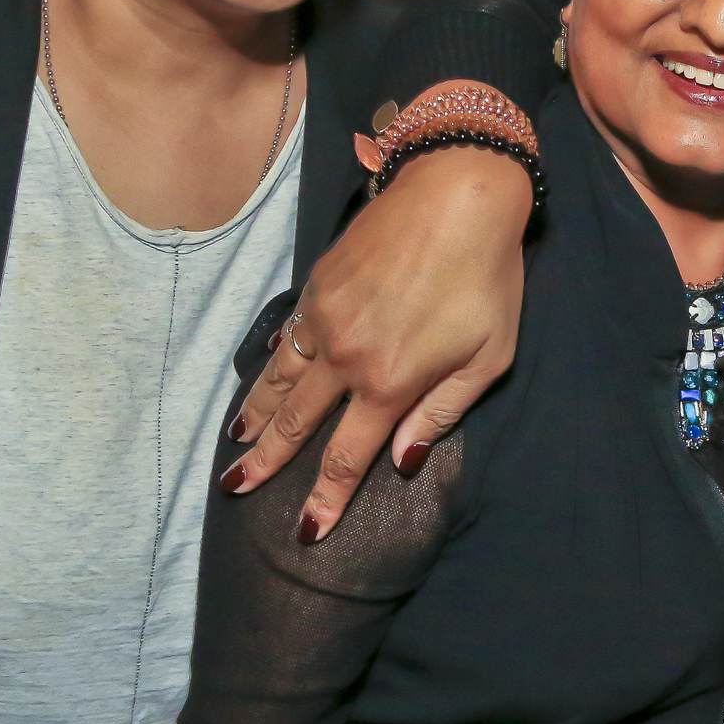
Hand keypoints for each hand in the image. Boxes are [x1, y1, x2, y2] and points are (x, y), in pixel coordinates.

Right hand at [227, 145, 528, 537]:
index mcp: (389, 382)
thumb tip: (404, 461)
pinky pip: (285, 337)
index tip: (305, 531)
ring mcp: (324, 317)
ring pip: (280, 379)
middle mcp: (345, 356)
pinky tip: (261, 378)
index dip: (324, 499)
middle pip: (296, 424)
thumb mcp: (488, 357)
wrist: (455, 192)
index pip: (346, 457)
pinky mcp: (317, 284)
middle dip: (265, 462)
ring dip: (256, 415)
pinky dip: (269, 365)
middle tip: (235, 489)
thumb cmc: (487, 277)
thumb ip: (440, 412)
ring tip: (236, 444)